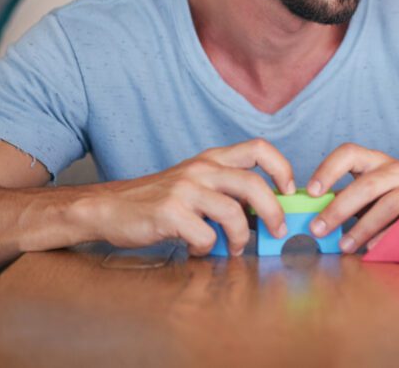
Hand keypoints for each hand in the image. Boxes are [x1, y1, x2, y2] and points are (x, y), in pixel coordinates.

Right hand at [75, 138, 294, 256]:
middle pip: (253, 184)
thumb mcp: (195, 183)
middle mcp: (201, 169)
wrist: (109, 208)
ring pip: (233, 213)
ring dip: (241, 237)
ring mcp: (185, 190)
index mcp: (211, 159)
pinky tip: (198, 250)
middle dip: (273, 211)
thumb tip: (265, 212)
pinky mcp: (169, 213)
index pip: (258, 148)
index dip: (282, 167)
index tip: (290, 189)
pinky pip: (205, 235)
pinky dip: (208, 249)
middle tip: (277, 231)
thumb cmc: (158, 200)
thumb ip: (226, 190)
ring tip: (234, 248)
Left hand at [305, 142, 398, 253]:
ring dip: (361, 228)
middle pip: (365, 185)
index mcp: (375, 162)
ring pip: (385, 205)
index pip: (349, 153)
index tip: (311, 191)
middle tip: (318, 229)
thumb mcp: (376, 191)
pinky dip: (386, 236)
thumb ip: (349, 199)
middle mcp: (395, 169)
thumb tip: (313, 217)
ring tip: (343, 246)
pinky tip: (371, 248)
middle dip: (338, 208)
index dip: (328, 169)